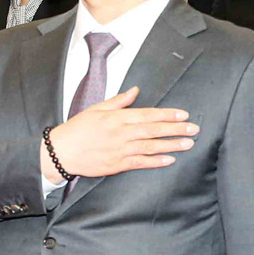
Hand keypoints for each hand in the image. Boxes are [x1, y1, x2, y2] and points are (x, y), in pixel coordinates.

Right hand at [41, 86, 197, 183]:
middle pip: (153, 130)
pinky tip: (169, 160)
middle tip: (194, 129)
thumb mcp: (96, 109)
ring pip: (150, 147)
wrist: (59, 152)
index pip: (148, 115)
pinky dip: (155, 162)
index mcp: (117, 118)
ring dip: (171, 145)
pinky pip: (140, 163)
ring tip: (188, 144)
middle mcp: (121, 133)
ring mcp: (119, 150)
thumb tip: (136, 90)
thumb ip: (119, 101)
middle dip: (175, 129)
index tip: (183, 115)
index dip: (167, 115)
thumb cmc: (76, 129)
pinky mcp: (116, 165)